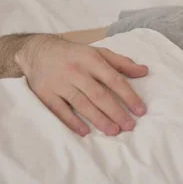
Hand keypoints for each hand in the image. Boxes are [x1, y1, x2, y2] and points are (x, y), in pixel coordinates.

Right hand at [15, 34, 148, 136]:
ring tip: (113, 131)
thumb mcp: (99, 53)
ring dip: (98, 119)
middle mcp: (76, 71)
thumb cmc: (75, 54)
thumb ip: (122, 63)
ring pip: (82, 104)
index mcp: (92, 59)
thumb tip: (144, 71)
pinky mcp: (45, 93)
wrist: (38, 51)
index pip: (114, 79)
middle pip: (99, 94)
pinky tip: (85, 132)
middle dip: (116, 112)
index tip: (140, 111)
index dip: (129, 96)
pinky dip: (72, 122)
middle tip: (129, 126)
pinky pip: (60, 110)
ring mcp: (59, 82)